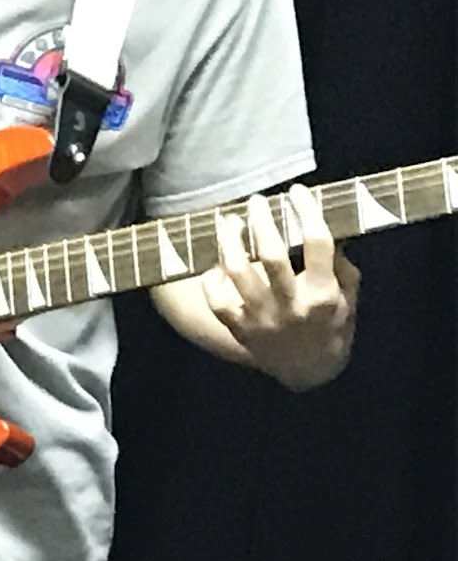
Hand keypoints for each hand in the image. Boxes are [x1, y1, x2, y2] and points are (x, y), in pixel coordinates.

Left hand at [206, 185, 359, 390]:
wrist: (308, 368)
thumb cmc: (332, 325)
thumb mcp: (348, 297)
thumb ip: (340, 265)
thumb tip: (328, 226)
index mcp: (323, 294)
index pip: (317, 243)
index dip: (306, 211)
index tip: (297, 192)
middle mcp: (290, 306)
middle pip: (271, 255)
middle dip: (262, 221)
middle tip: (257, 201)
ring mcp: (260, 318)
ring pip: (237, 272)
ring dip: (230, 240)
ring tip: (230, 220)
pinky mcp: (237, 327)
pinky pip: (214, 297)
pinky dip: (212, 275)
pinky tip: (217, 259)